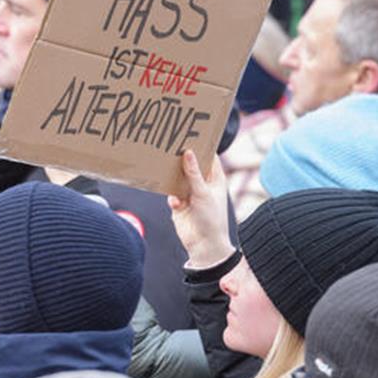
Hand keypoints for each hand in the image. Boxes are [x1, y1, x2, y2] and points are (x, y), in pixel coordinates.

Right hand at [167, 150, 232, 268]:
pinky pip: (170, 191)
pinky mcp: (178, 202)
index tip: (192, 132)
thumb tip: (188, 152)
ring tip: (163, 160)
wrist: (203, 245)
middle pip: (191, 164)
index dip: (202, 145)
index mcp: (215, 178)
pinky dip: (169, 191)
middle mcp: (202, 183)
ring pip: (178, 176)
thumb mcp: (203, 193)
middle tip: (171, 143)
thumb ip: (194, 173)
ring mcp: (190, 192)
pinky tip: (169, 193)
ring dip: (172, 172)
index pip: (209, 156)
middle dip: (182, 157)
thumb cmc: (211, 218)